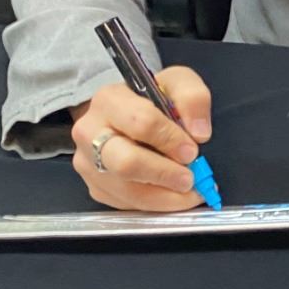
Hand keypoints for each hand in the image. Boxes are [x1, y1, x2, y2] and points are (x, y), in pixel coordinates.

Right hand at [70, 66, 212, 211]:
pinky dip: (156, 205)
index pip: (140, 123)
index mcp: (109, 100)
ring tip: (190, 192)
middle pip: (126, 163)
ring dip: (165, 197)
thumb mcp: (178, 84)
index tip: (192, 150)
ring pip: (127, 191)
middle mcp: (90, 132)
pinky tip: (174, 195)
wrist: (126, 116)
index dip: (171, 140)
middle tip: (191, 178)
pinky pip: (127, 204)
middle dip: (164, 174)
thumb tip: (199, 133)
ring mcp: (88, 163)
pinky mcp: (95, 187)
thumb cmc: (153, 99)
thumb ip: (193, 99)